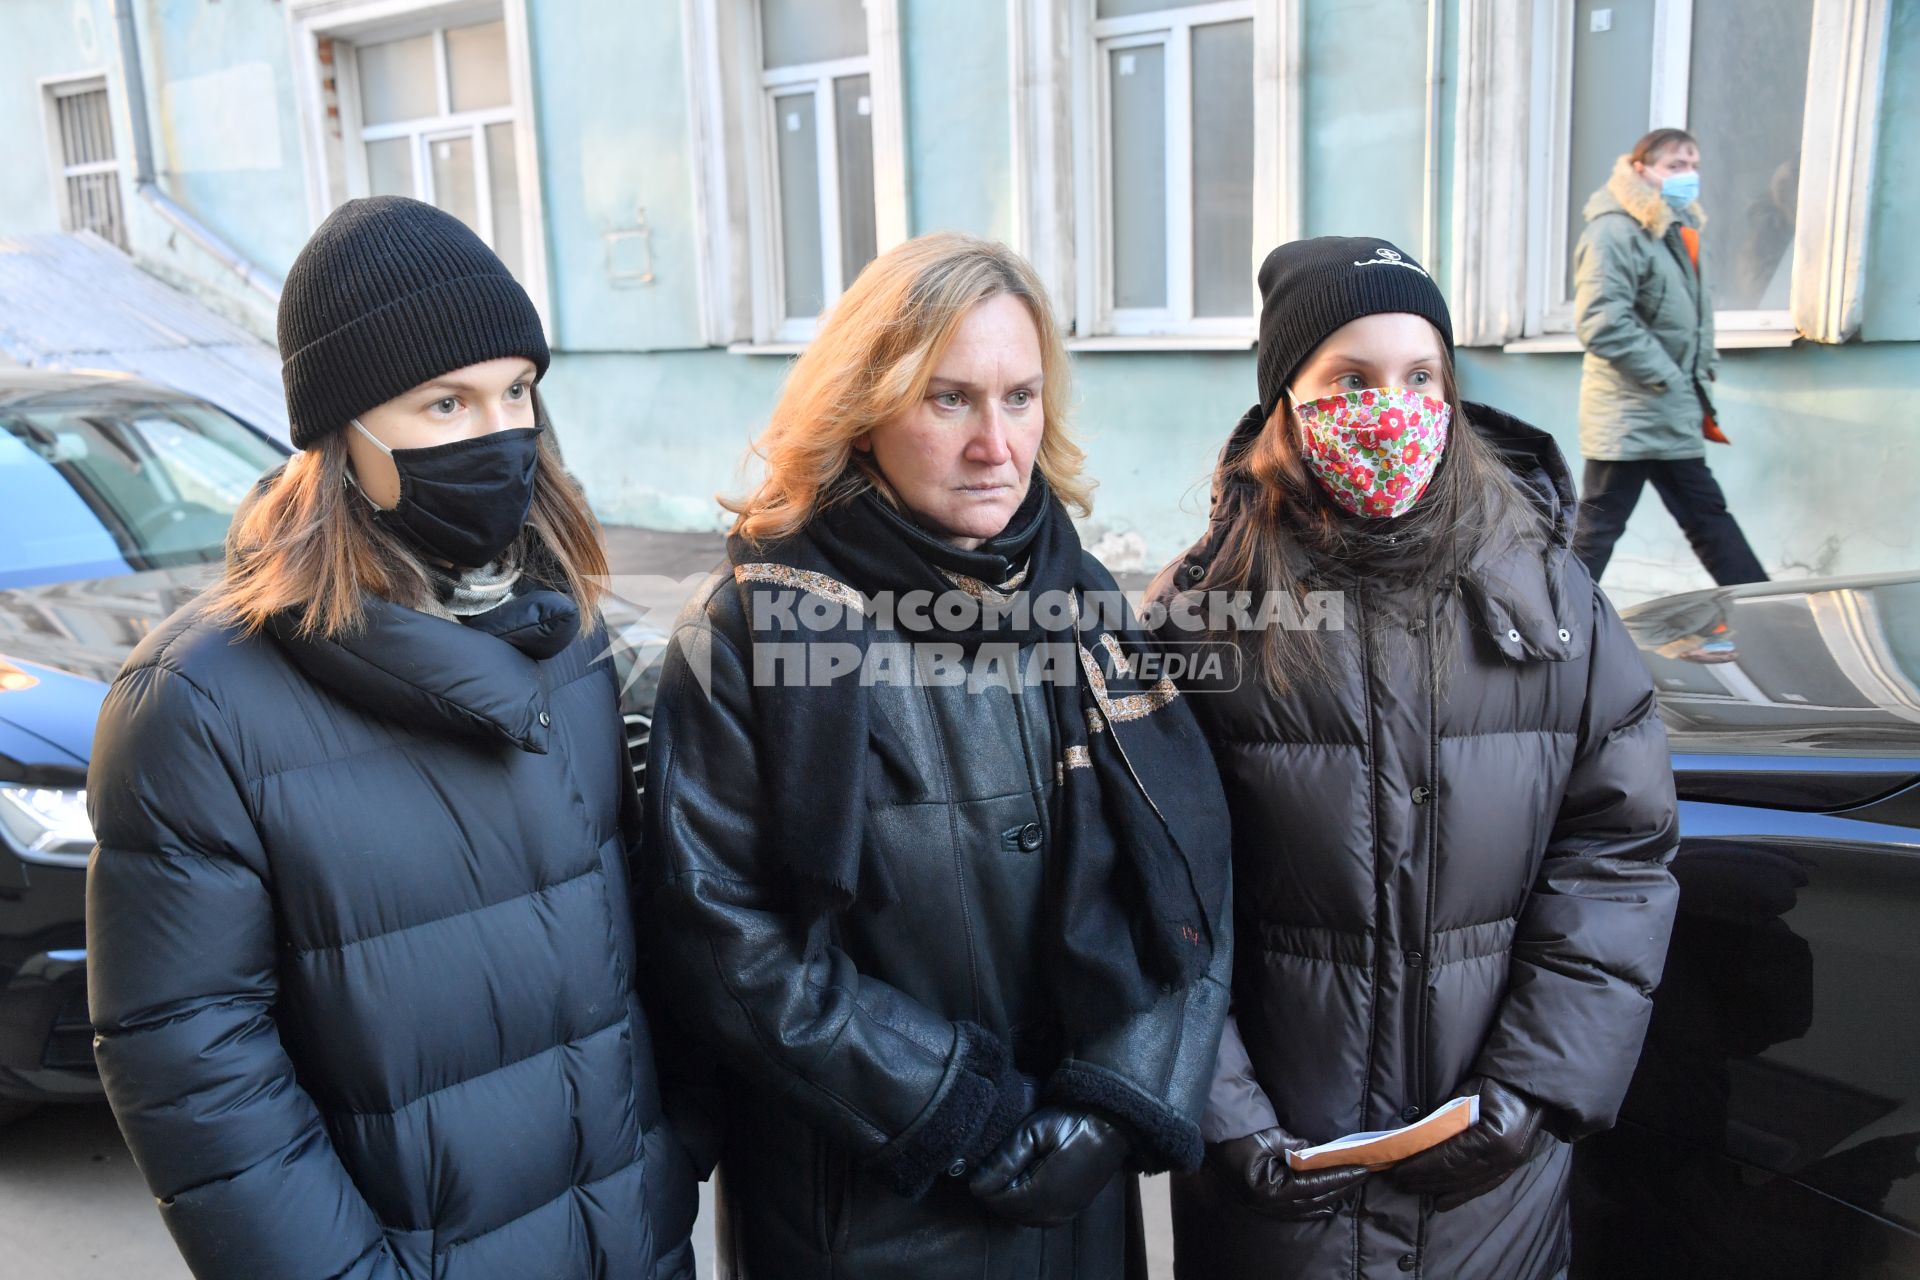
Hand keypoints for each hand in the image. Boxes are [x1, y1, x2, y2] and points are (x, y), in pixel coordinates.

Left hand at [968, 1107, 1131, 1226]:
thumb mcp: (1033, 1132)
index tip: (981, 1162)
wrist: (1112, 1125)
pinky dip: (1024, 1201)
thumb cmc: (1072, 1123)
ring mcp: (1062, 1215)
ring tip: (1009, 1167)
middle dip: (994, 1189)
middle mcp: (1051, 1213)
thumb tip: (976, 1184)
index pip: (994, 1200)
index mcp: (1041, 1194)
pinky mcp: (1069, 1212)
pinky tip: (1025, 1179)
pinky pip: (1036, 1215)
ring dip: (1008, 1196)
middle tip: (993, 1162)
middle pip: (1005, 1210)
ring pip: (1019, 1215)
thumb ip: (1004, 1159)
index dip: (982, 1182)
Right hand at [1204, 1127, 1370, 1218]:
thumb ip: (1298, 1149)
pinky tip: (1331, 1202)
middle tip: (1364, 1174)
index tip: (1361, 1168)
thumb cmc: (1241, 1136)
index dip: (1340, 1177)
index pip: (1315, 1185)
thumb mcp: (1271, 1138)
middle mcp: (1271, 1204)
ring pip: (1310, 1207)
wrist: (1215, 1141)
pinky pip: (1299, 1210)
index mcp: (1270, 1188)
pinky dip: (1317, 1205)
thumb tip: (1320, 1154)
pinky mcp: (1269, 1205)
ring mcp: (1269, 1207)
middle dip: (1343, 1187)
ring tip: (1353, 1185)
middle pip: (1317, 1199)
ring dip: (1334, 1196)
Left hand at [1389, 1077, 1546, 1210]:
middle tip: (1396, 1180)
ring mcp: (1509, 1166)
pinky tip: (1440, 1202)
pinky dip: (1458, 1195)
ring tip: (1410, 1188)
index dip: (1421, 1166)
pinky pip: (1481, 1187)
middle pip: (1455, 1175)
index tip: (1397, 1169)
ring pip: (1466, 1184)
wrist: (1530, 1089)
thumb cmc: (1496, 1084)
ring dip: (1435, 1188)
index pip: (1449, 1157)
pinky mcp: (1509, 1169)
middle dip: (1423, 1179)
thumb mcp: (1467, 1095)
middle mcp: (1504, 1158)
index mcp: (1494, 1138)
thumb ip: (1445, 1119)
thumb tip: (1413, 1138)